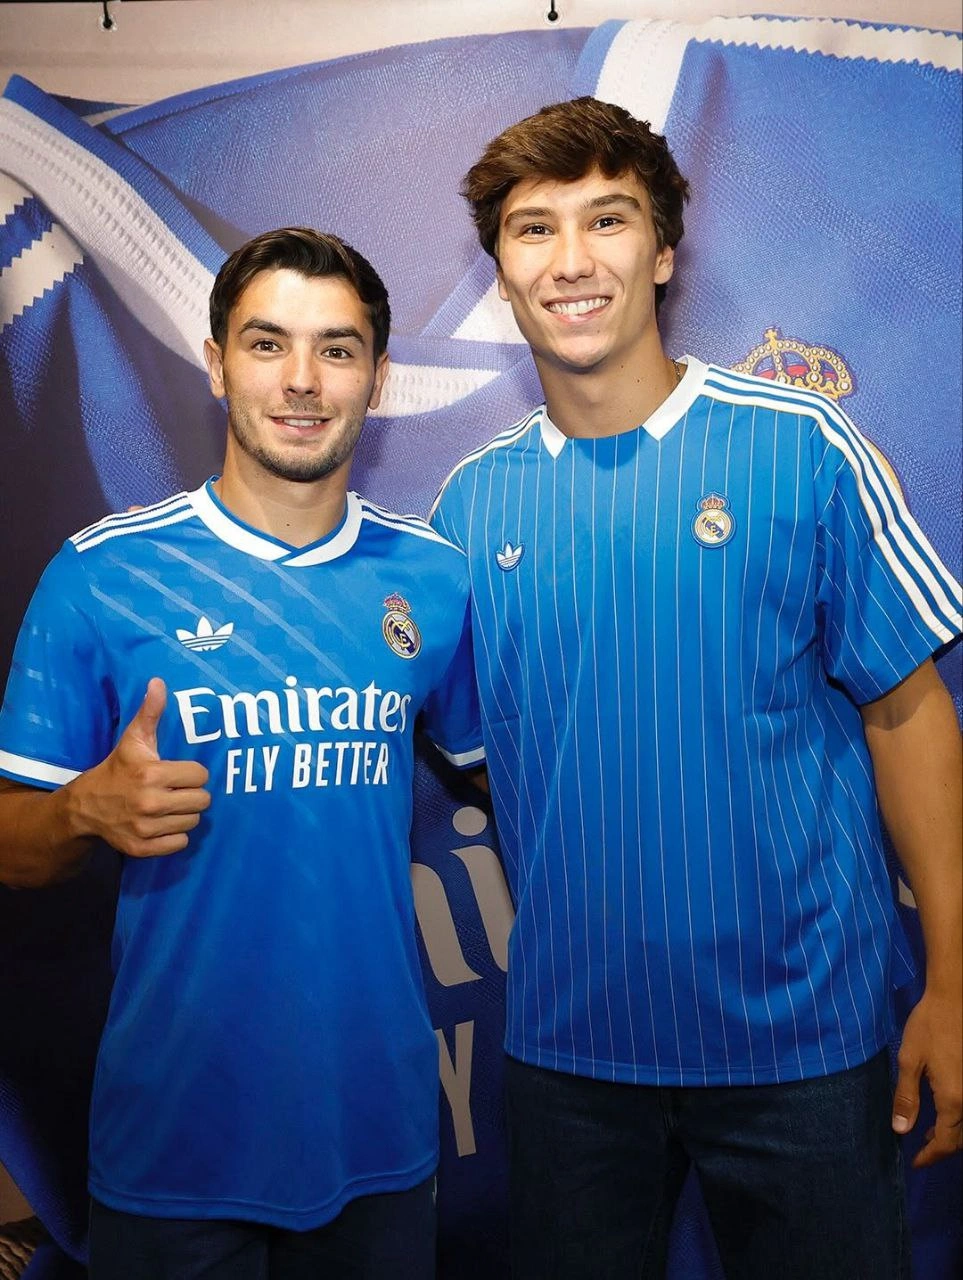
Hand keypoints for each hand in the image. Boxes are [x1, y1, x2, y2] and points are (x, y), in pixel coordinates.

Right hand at [68, 678, 210, 856]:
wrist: (85, 807)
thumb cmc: (117, 769)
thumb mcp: (133, 740)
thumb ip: (150, 712)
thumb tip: (158, 682)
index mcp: (151, 774)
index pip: (200, 775)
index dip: (192, 773)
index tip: (179, 772)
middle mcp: (150, 803)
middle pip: (202, 801)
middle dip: (192, 794)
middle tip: (176, 790)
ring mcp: (146, 829)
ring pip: (193, 822)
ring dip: (185, 814)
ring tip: (169, 805)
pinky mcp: (142, 848)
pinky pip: (180, 844)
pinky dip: (174, 836)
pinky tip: (162, 823)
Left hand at [892, 987, 962, 1165]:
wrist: (955, 1000)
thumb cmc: (929, 1026)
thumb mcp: (909, 1060)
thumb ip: (906, 1097)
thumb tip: (901, 1130)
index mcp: (954, 1100)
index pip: (945, 1142)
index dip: (930, 1156)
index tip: (916, 1162)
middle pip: (960, 1138)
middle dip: (941, 1147)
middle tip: (920, 1147)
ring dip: (951, 1133)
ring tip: (927, 1131)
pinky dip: (957, 1118)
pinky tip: (943, 1110)